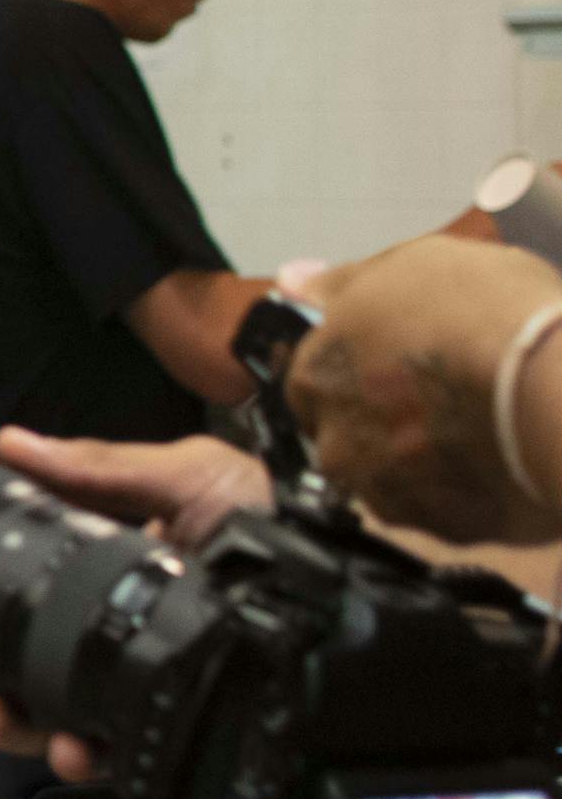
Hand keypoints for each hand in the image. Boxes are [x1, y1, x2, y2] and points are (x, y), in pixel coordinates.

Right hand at [0, 427, 281, 781]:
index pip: (26, 605)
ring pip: (61, 720)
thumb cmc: (279, 515)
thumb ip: (99, 466)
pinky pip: (125, 751)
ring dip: (15, 726)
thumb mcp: (186, 473)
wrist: (348, 572)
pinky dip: (87, 757)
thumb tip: (16, 445)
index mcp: (112, 575)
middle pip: (28, 673)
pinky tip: (75, 747)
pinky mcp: (186, 718)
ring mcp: (152, 679)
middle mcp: (123, 632)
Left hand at [285, 236, 561, 544]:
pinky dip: (469, 491)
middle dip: (387, 420)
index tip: (405, 362)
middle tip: (449, 395)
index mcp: (316, 373)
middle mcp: (335, 443)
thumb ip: (344, 283)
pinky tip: (505, 461)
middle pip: (349, 435)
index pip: (314, 379)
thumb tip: (293, 281)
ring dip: (426, 460)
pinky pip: (448, 511)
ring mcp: (388, 495)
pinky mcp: (445, 533)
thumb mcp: (416, 265)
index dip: (362, 368)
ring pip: (396, 478)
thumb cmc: (493, 318)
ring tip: (487, 427)